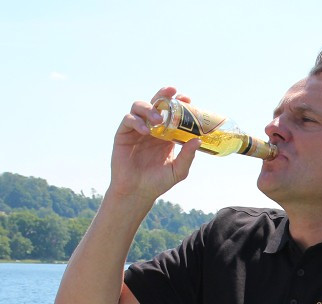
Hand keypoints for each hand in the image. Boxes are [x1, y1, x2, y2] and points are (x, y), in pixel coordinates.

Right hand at [106, 86, 201, 204]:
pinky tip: (146, 131)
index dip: (178, 103)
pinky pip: (128, 120)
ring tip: (158, 120)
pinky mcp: (123, 134)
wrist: (137, 192)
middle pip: (156, 103)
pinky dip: (137, 121)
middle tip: (173, 92)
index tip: (188, 99)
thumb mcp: (178, 170)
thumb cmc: (158, 182)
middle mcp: (151, 128)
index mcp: (166, 134)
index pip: (172, 112)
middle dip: (163, 95)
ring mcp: (136, 129)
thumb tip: (198, 140)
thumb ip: (187, 156)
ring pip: (140, 106)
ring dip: (150, 109)